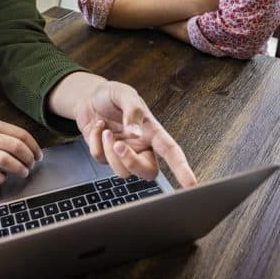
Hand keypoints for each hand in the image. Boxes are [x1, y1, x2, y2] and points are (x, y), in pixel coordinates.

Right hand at [0, 119, 41, 184]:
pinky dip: (0, 179)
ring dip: (19, 169)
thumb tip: (25, 147)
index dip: (34, 147)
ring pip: (5, 160)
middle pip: (16, 147)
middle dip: (29, 159)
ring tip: (22, 173)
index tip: (38, 156)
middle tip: (31, 166)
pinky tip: (2, 179)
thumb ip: (1, 134)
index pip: (21, 135)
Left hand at [74, 81, 196, 187]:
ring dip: (110, 151)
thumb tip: (135, 133)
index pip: (171, 152)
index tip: (191, 184)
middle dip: (132, 163)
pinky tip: (97, 128)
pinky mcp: (106, 155)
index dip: (182, 169)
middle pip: (148, 172)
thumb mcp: (124, 94)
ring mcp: (124, 153)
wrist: (88, 97)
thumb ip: (133, 111)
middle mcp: (141, 146)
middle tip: (119, 145)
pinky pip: (101, 159)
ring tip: (105, 130)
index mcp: (152, 131)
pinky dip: (95, 142)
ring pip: (122, 171)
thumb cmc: (111, 95)